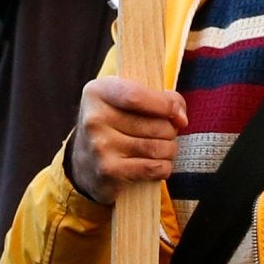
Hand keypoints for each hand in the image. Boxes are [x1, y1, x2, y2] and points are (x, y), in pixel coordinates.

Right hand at [68, 77, 185, 205]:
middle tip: (165, 135)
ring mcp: (100, 146)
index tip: (178, 115)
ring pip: (158, 147)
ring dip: (169, 150)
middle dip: (170, 131)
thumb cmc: (115, 125)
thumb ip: (158, 98)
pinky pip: (153, 168)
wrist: (84, 163)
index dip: (165, 105)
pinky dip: (164, 167)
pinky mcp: (108, 171)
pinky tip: (158, 165)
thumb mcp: (126, 100)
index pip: (137, 96)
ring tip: (163, 149)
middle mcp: (94, 118)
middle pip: (155, 124)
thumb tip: (180, 118)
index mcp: (98, 92)